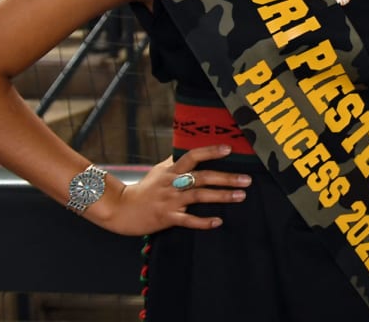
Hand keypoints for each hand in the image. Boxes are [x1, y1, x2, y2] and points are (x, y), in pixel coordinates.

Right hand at [90, 145, 250, 235]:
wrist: (121, 209)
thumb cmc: (144, 189)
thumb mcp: (159, 170)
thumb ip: (175, 160)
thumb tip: (188, 146)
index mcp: (172, 171)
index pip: (192, 156)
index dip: (210, 151)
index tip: (229, 149)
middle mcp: (173, 184)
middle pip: (202, 177)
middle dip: (226, 178)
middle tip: (247, 179)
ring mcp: (170, 201)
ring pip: (199, 196)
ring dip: (221, 196)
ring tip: (241, 195)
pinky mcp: (167, 217)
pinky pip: (188, 220)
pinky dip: (203, 222)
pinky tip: (218, 221)